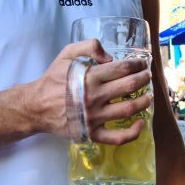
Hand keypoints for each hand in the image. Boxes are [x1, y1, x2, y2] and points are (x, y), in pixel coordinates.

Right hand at [24, 40, 151, 143]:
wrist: (36, 106)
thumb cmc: (53, 79)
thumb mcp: (66, 54)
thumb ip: (88, 46)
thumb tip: (110, 57)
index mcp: (89, 77)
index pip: (122, 68)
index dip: (137, 64)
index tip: (142, 64)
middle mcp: (94, 97)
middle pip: (129, 86)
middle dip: (143, 79)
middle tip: (147, 76)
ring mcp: (94, 117)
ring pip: (128, 109)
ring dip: (143, 101)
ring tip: (148, 96)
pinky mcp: (92, 133)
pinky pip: (117, 138)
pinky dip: (133, 132)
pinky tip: (140, 123)